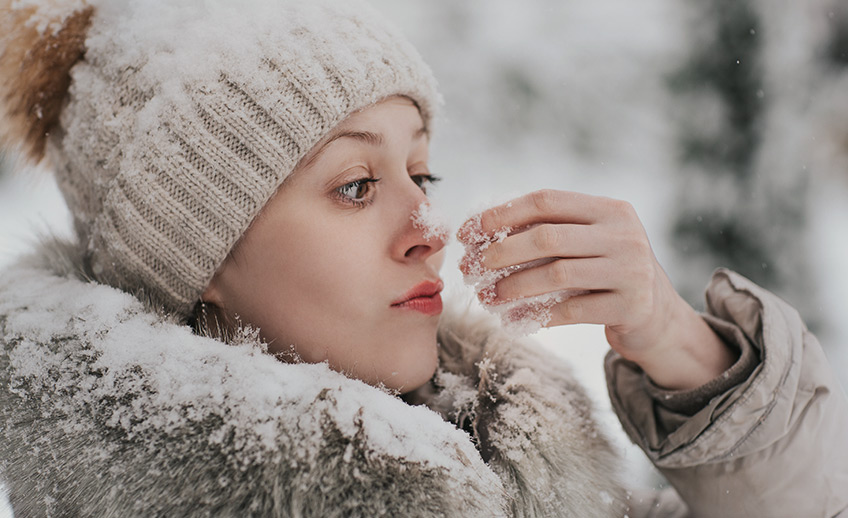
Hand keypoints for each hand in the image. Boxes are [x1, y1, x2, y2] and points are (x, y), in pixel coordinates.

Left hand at [458, 190, 736, 389]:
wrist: (657, 317)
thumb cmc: (606, 274)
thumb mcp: (588, 242)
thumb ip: (550, 230)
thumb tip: (480, 233)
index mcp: (609, 208)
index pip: (546, 201)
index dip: (503, 214)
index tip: (470, 232)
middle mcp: (624, 234)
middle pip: (548, 237)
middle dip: (502, 253)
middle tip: (472, 269)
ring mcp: (631, 270)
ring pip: (557, 274)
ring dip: (514, 287)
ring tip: (486, 297)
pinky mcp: (631, 307)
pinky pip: (572, 311)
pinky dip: (536, 316)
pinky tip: (512, 320)